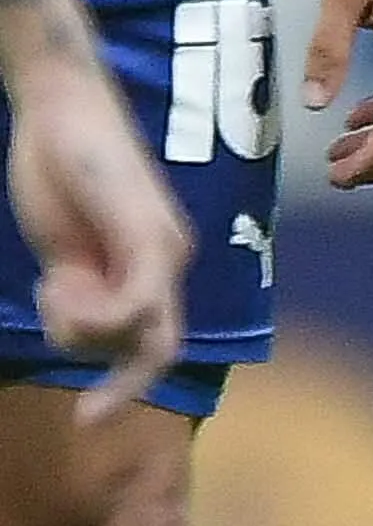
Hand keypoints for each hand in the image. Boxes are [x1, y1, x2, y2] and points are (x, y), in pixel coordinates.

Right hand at [4, 47, 183, 416]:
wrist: (61, 107)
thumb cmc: (61, 170)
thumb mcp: (66, 246)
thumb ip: (79, 288)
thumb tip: (78, 331)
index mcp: (154, 263)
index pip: (155, 340)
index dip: (125, 383)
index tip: (87, 418)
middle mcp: (169, 259)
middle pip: (158, 348)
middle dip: (122, 387)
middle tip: (86, 418)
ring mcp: (161, 247)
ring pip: (135, 332)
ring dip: (81, 330)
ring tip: (50, 285)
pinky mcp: (145, 233)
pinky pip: (137, 302)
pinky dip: (95, 313)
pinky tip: (56, 284)